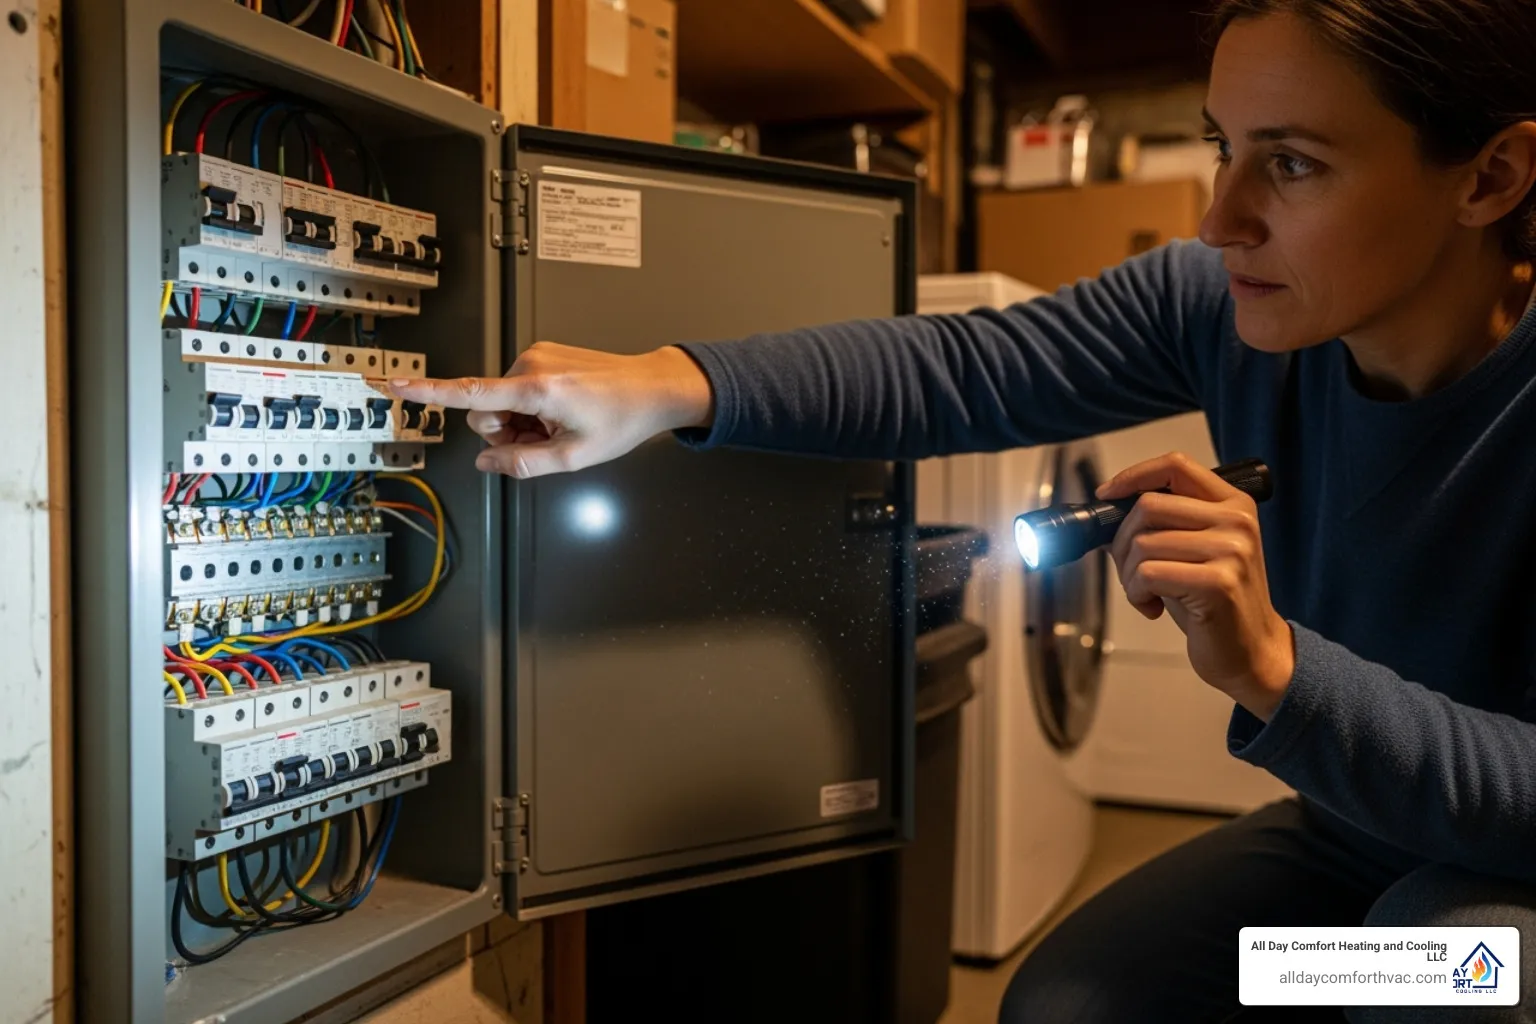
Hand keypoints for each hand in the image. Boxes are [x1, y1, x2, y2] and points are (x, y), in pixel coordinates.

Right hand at [389, 342, 714, 478]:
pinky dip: (531, 406)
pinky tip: (561, 411)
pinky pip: (518, 388)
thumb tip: (487, 464)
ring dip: (522, 421)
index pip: (470, 393)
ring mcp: (537, 355)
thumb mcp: (575, 457)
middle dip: (505, 433)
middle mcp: (531, 364)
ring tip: (558, 425)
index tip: (394, 384)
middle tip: (544, 441)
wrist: (652, 387)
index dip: (429, 393)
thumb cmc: (622, 419)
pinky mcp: (543, 353)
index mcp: (536, 389)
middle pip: (485, 411)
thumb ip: (524, 464)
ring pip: (502, 401)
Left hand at [1098, 451, 1294, 719]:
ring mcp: (1232, 550)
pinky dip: (1136, 594)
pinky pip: (1147, 574)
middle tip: (1130, 571)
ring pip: (1143, 543)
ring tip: (1147, 593)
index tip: (1107, 496)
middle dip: (1122, 541)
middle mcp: (1237, 521)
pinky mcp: (1218, 582)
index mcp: (1233, 504)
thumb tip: (1105, 510)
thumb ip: (1159, 526)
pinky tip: (1153, 607)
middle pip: (1148, 506)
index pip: (1175, 466)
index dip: (1133, 476)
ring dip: (1128, 575)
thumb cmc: (1211, 602)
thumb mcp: (1188, 552)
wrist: (1251, 651)